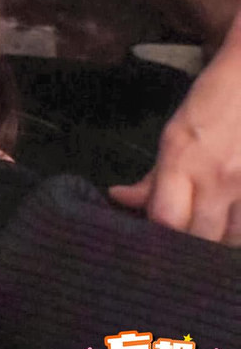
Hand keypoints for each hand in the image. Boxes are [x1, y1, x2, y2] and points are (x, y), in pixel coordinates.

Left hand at [109, 13, 240, 245]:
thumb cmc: (215, 103)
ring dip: (222, 241)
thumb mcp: (174, 133)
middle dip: (191, 245)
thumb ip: (152, 176)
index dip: (159, 236)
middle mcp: (219, 175)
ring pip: (234, 239)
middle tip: (185, 239)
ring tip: (213, 230)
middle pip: (201, 237)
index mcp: (183, 159)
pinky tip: (234, 221)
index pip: (165, 219)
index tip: (156, 239)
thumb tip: (119, 198)